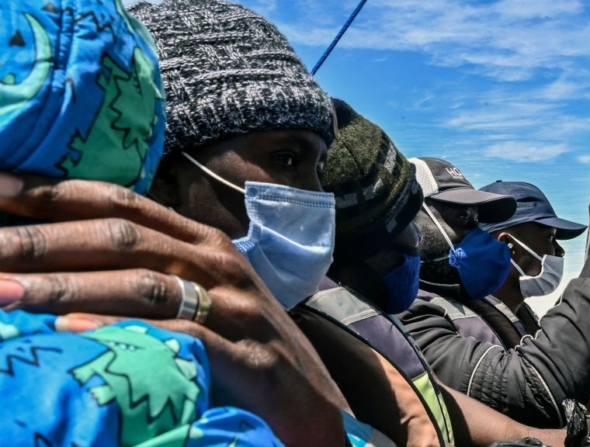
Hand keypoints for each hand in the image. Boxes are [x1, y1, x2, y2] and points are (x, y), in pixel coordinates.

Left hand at [0, 173, 345, 444]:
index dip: (55, 193)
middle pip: (121, 237)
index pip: (121, 202)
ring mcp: (235, 307)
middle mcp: (217, 263)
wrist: (313, 400)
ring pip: (142, 283)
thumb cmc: (245, 345)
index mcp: (201, 242)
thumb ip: (150, 272)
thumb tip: (63, 261)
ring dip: (66, 286)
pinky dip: (124, 330)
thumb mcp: (201, 296)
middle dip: (43, 241)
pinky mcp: (247, 355)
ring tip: (3, 292)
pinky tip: (72, 330)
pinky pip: (179, 336)